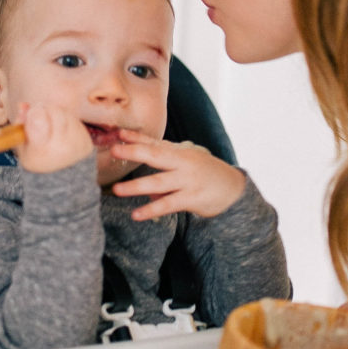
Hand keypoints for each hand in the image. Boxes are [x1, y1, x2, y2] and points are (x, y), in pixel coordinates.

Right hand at [15, 103, 92, 174]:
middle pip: (54, 111)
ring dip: (57, 114)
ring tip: (52, 126)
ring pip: (66, 114)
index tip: (32, 114)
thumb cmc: (38, 159)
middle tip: (41, 114)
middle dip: (46, 109)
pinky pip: (77, 121)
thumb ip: (20, 125)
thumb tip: (23, 105)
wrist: (61, 180)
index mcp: (39, 152)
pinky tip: (63, 132)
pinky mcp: (87, 143)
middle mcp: (60, 149)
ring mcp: (76, 146)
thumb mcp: (22, 146)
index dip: (34, 111)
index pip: (38, 118)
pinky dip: (68, 122)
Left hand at [108, 130, 246, 220]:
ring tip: (117, 190)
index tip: (119, 133)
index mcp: (180, 152)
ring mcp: (187, 181)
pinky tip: (136, 215)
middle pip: (155, 156)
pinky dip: (151, 210)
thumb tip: (142, 172)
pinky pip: (167, 205)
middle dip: (134, 152)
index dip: (136, 138)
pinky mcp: (192, 198)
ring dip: (136, 186)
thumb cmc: (205, 173)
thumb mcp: (187, 162)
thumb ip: (164, 167)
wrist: (233, 189)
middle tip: (114, 150)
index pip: (155, 143)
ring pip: (158, 183)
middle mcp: (183, 163)